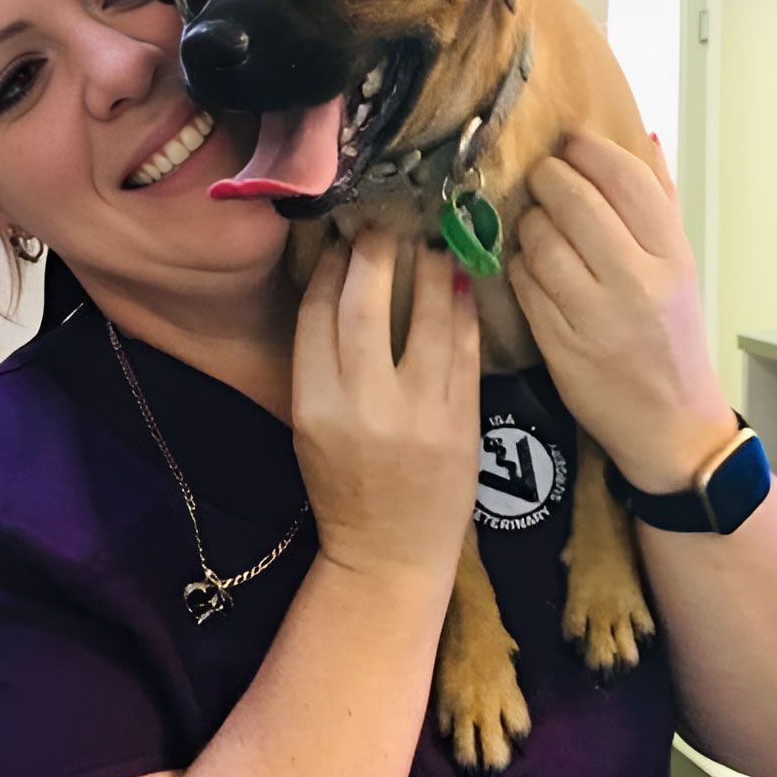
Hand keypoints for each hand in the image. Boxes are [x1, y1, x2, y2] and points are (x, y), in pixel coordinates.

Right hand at [292, 227, 480, 579]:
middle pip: (365, 306)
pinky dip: (464, 310)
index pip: (317, 316)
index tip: (342, 241)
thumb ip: (320, 365)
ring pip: (427, 318)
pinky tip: (461, 282)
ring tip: (430, 241)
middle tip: (384, 222)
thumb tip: (337, 289)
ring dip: (430, 269)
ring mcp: (419, 412)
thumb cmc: (344, 490)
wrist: (390, 554)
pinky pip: (465, 349)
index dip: (329, 269)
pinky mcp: (461, 422)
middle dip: (376, 254)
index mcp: (314, 405)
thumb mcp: (311, 428)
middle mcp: (364, 404)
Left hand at [508, 130, 736, 493]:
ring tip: (535, 225)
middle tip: (541, 178)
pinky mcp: (560, 343)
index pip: (626, 179)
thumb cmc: (671, 338)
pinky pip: (524, 283)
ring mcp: (595, 314)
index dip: (589, 150)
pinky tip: (529, 266)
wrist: (671, 422)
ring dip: (528, 224)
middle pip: (576, 202)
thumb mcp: (681, 268)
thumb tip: (647, 138)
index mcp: (674, 255)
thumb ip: (663, 204)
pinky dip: (519, 266)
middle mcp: (638, 281)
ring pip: (541, 241)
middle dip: (548, 180)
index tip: (569, 142)